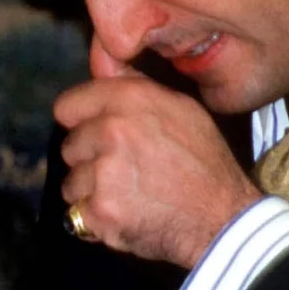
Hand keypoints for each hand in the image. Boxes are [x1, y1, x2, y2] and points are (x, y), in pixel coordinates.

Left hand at [54, 44, 263, 267]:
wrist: (221, 219)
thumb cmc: (204, 164)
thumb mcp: (181, 109)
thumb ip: (135, 89)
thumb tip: (102, 69)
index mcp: (131, 100)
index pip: (67, 106)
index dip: (79, 122)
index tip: (92, 134)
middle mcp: (113, 130)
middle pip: (69, 147)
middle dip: (90, 161)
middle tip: (126, 171)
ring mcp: (104, 172)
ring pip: (71, 183)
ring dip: (91, 192)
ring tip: (128, 195)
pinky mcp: (100, 209)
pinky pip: (76, 214)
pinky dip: (95, 220)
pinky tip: (125, 215)